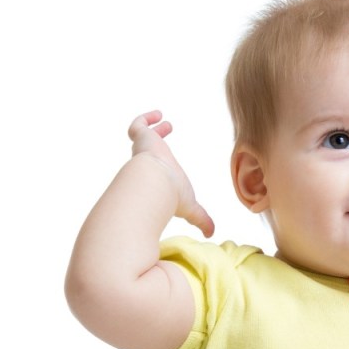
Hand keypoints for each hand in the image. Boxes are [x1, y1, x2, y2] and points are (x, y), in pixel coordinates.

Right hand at [128, 110, 214, 237]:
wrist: (155, 187)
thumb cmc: (172, 198)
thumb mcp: (191, 208)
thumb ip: (200, 219)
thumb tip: (211, 234)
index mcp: (159, 178)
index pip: (158, 169)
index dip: (164, 161)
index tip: (171, 160)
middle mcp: (147, 164)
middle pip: (147, 152)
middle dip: (156, 140)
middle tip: (166, 130)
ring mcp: (143, 150)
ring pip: (141, 136)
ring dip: (151, 127)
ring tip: (163, 119)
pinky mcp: (141, 138)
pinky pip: (138, 124)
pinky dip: (147, 118)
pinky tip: (159, 114)